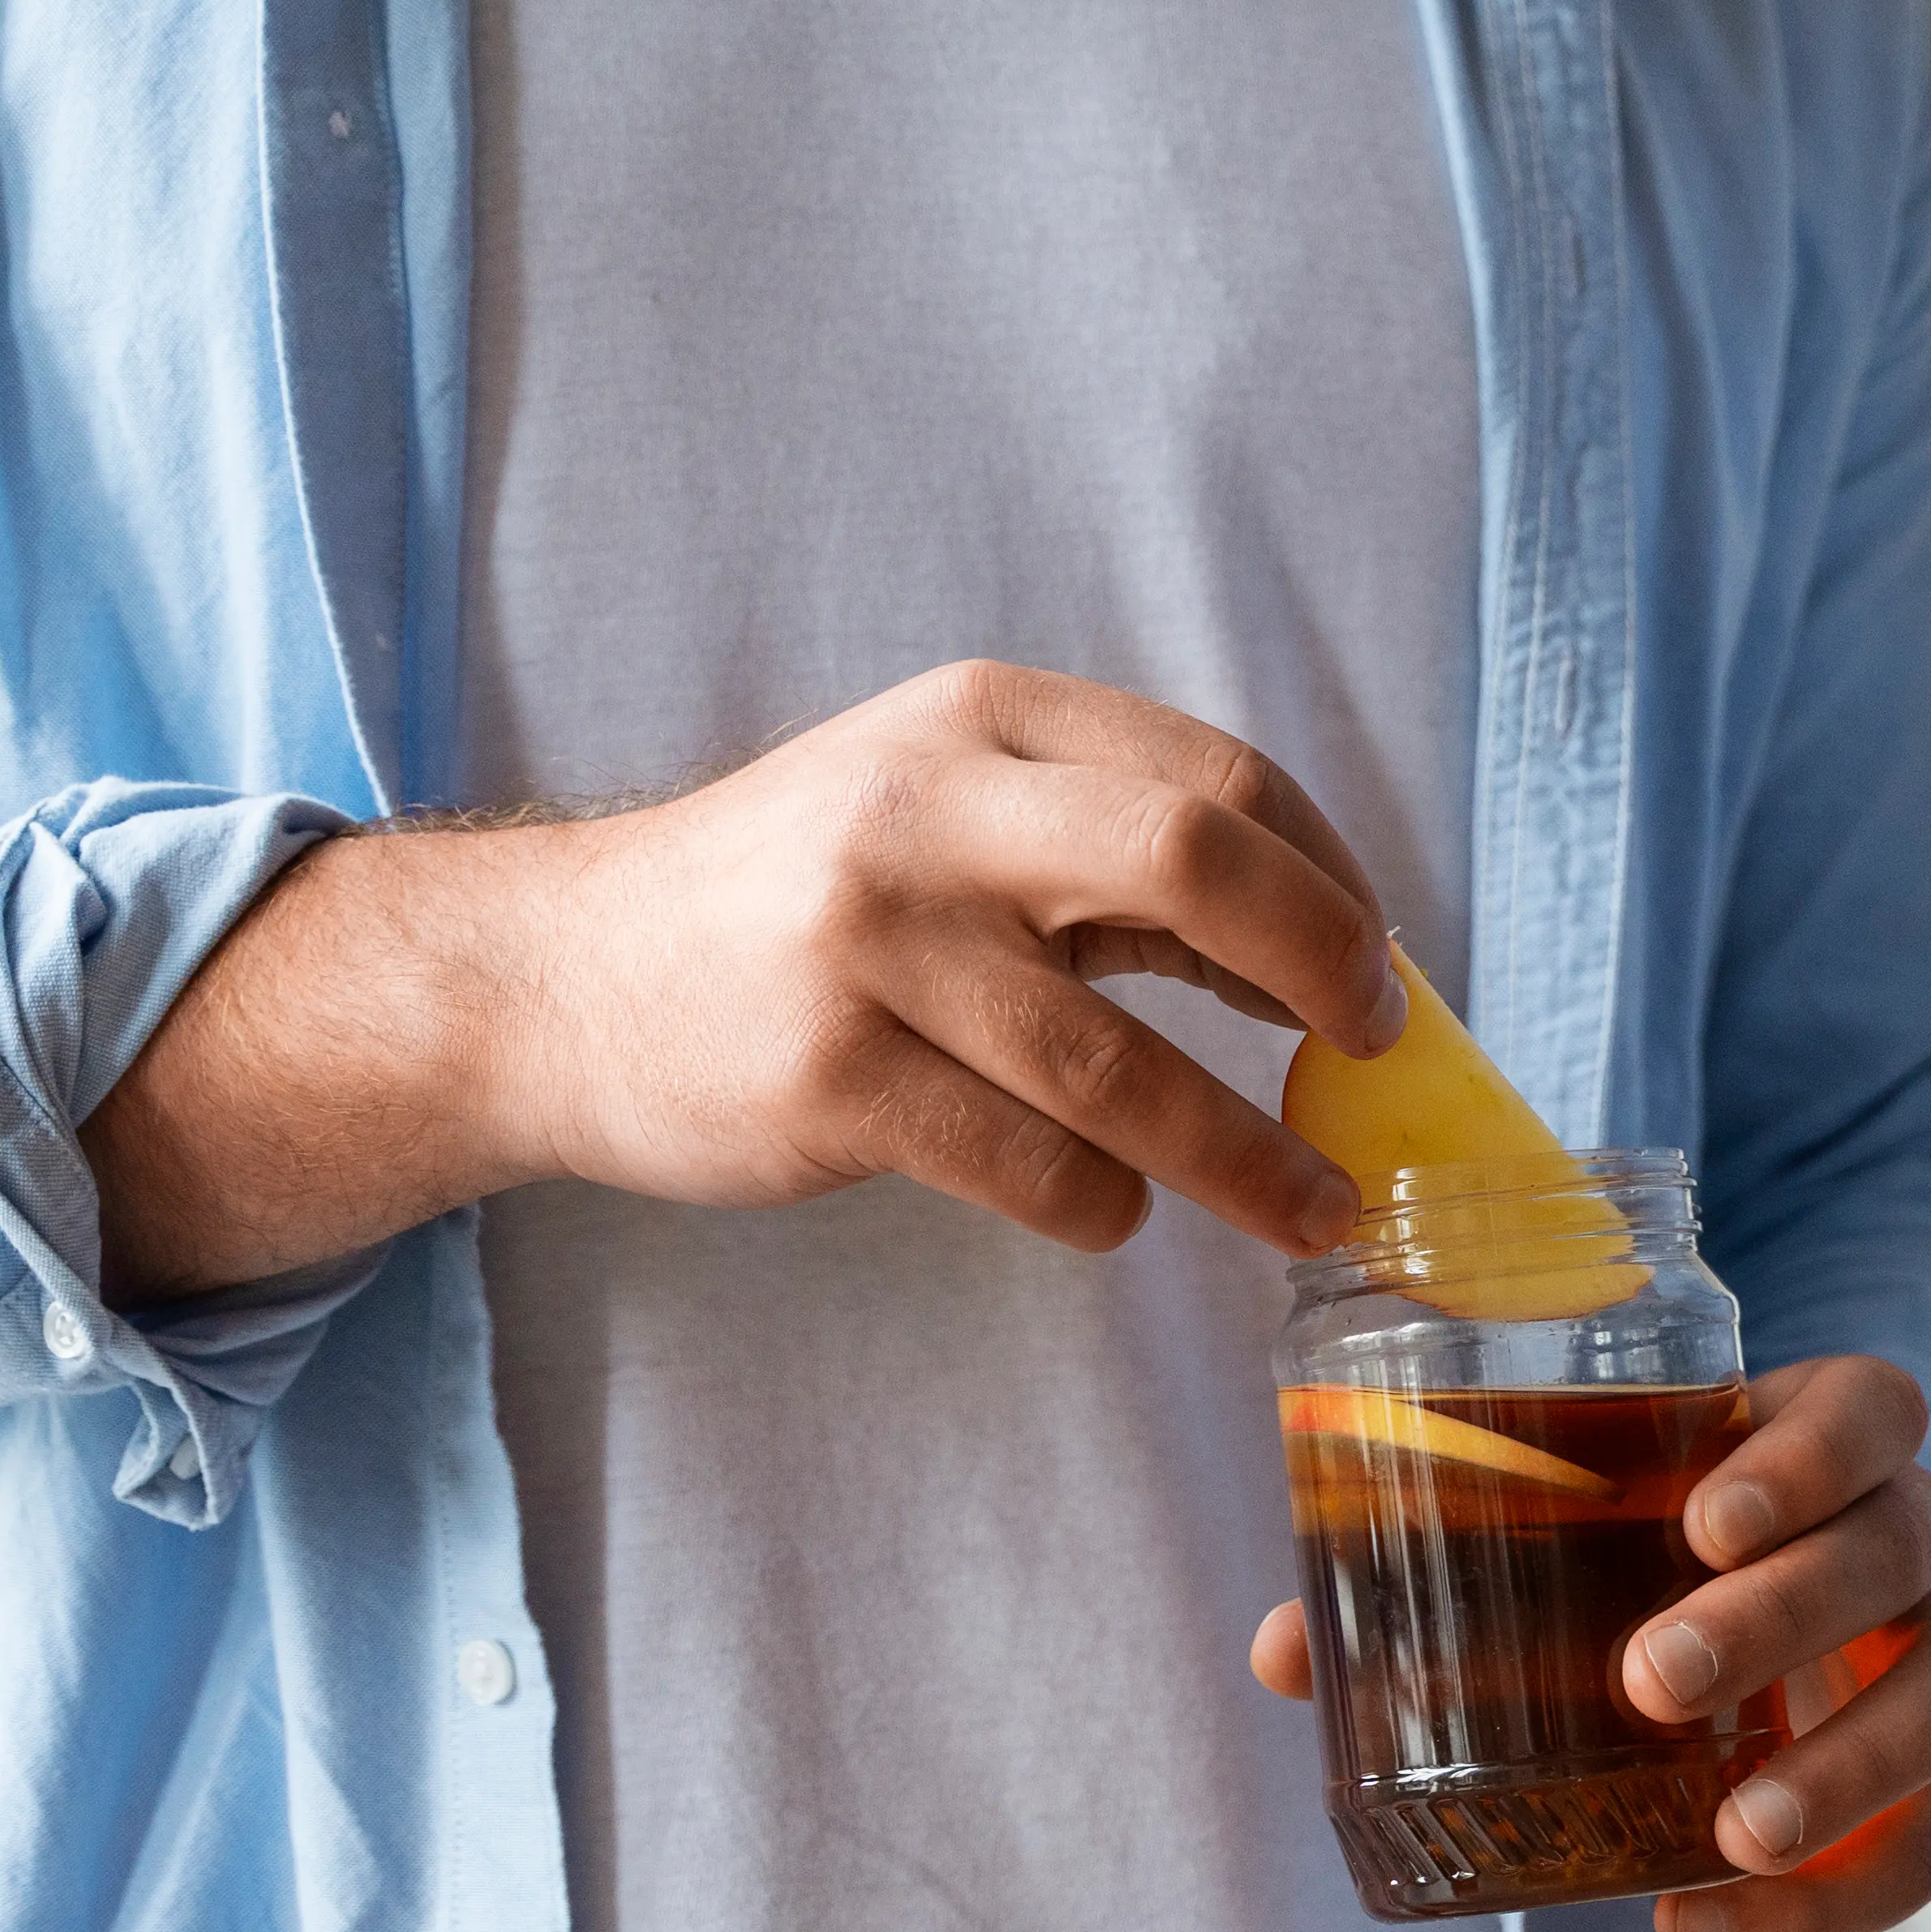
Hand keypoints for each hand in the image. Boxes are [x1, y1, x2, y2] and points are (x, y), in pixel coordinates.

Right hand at [89, 659, 1408, 1298]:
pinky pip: (1033, 1166)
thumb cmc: (795, 904)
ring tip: (1314, 1208)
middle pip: (1194, 863)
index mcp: (980, 722)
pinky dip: (1104, 1204)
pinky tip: (1114, 1209)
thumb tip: (1318, 952)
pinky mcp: (832, 1081)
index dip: (1332, 884)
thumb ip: (1111, 856)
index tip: (1375, 974)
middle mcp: (928, 812)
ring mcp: (873, 947)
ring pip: (1123, 1065)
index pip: (1220, 780)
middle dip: (1323, 968)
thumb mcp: (942, 814)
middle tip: (1372, 1055)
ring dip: (1249, 1155)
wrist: (555, 978)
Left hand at [1249, 1357, 1930, 1931]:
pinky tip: (1707, 1923)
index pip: (1873, 1408)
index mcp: (1831, 1441)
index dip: (1808, 1454)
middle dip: (1781, 1615)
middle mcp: (1916, 1532)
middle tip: (1651, 1682)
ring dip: (1852, 1766)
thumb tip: (1276, 1652)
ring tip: (1732, 1837)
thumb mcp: (1588, 1541)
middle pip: (1896, 1545)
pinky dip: (1836, 1899)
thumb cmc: (1666, 1567)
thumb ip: (1450, 1573)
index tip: (1701, 1520)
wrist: (1809, 1638)